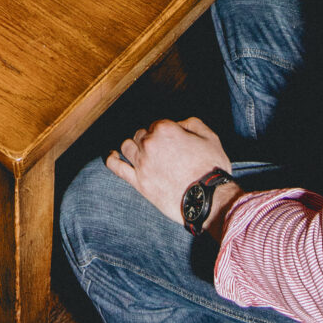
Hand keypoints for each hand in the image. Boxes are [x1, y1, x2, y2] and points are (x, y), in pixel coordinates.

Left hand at [108, 116, 231, 221]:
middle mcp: (149, 142)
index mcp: (165, 128)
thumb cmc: (211, 168)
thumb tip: (178, 123)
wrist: (208, 199)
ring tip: (142, 154)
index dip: (165, 133)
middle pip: (141, 134)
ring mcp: (141, 162)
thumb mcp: (209, 136)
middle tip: (162, 153)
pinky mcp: (138, 182)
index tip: (173, 143)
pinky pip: (116, 167)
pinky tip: (111, 155)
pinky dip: (111, 159)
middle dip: (150, 140)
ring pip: (127, 146)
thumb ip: (190, 123)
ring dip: (134, 147)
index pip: (157, 124)